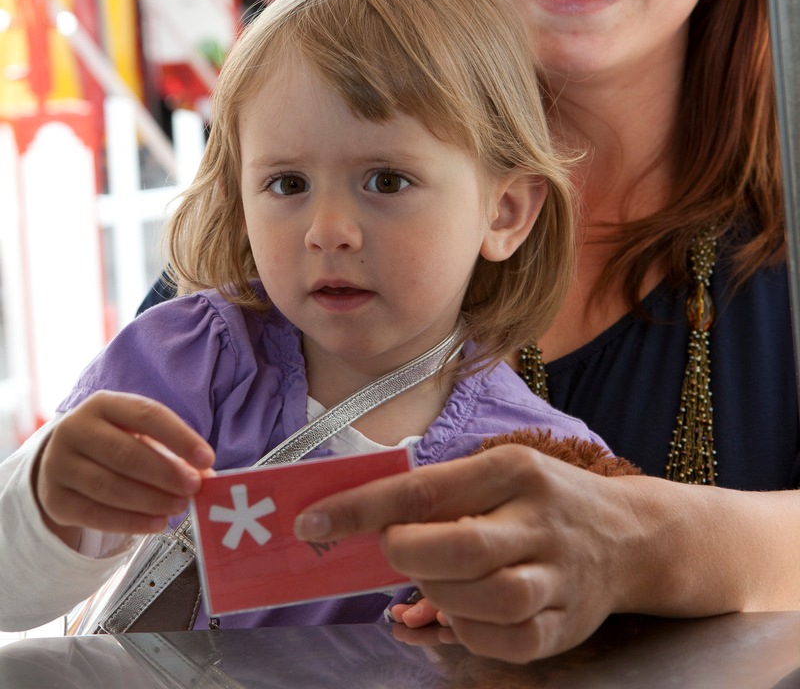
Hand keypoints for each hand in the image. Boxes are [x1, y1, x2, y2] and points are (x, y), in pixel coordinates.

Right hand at [35, 391, 214, 544]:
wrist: (62, 461)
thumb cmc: (113, 442)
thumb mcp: (140, 435)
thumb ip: (173, 452)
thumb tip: (209, 478)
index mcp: (102, 404)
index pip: (146, 415)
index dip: (179, 437)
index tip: (207, 458)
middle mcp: (74, 429)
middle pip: (125, 453)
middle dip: (165, 473)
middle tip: (194, 488)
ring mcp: (58, 465)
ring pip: (109, 486)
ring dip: (150, 500)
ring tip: (179, 507)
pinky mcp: (54, 499)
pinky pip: (95, 515)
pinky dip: (130, 522)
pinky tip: (156, 524)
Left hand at [295, 444, 640, 662]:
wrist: (629, 536)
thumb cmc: (543, 498)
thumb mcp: (498, 471)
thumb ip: (440, 495)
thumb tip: (365, 525)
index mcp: (514, 469)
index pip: (424, 490)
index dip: (361, 509)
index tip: (314, 523)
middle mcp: (539, 519)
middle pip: (457, 548)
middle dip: (407, 555)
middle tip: (393, 551)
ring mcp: (557, 575)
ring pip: (482, 599)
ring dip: (438, 595)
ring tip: (432, 580)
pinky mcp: (563, 625)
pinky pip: (502, 640)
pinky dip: (468, 631)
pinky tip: (462, 611)